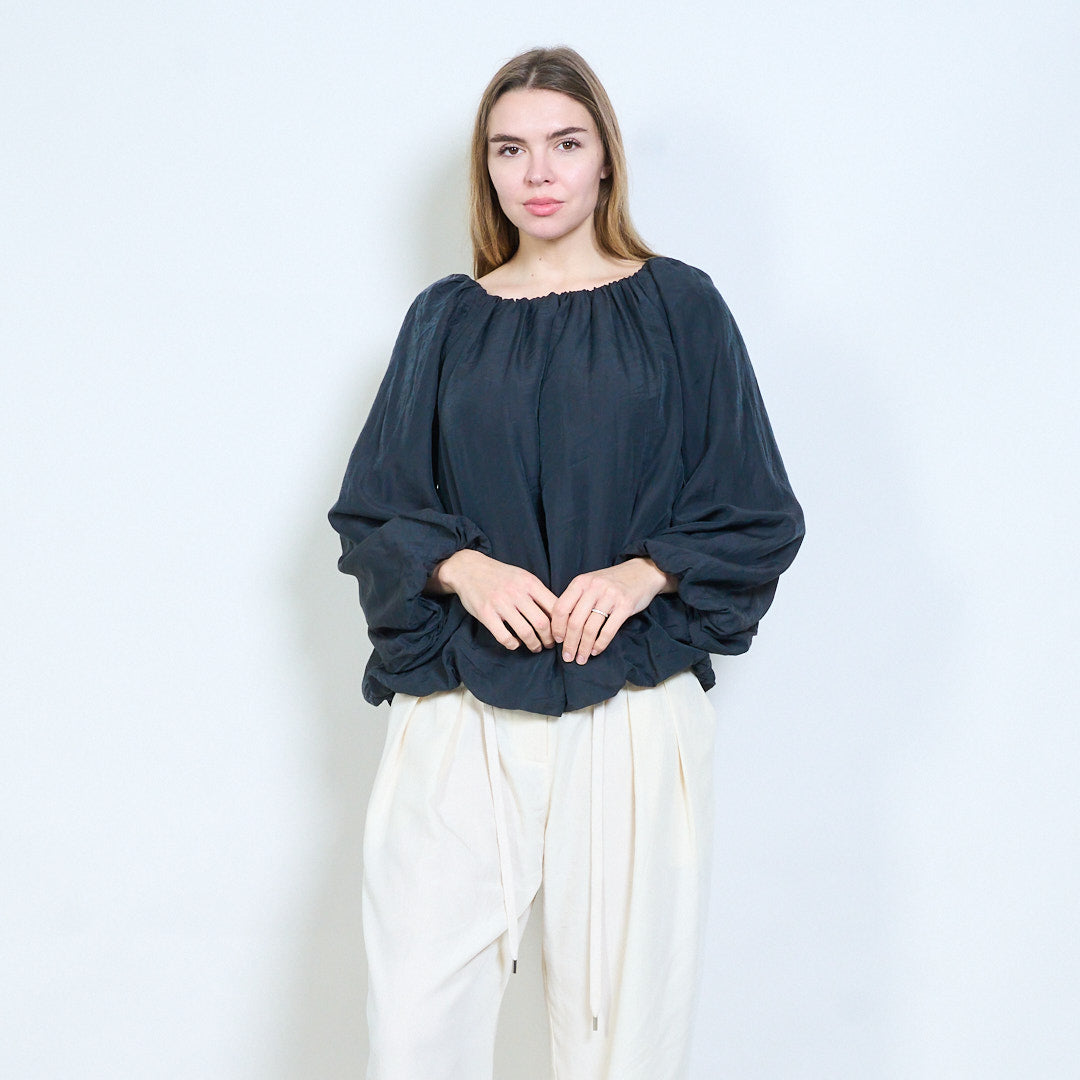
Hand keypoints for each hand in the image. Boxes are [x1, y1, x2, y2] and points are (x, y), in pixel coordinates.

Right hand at [426, 549, 557, 652]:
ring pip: (525, 632)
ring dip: (534, 644)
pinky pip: (504, 637)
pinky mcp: (486, 614)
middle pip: (542, 623)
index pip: (554, 606)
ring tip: (536, 647)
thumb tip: (558, 612)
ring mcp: (500, 603)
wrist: (469, 569)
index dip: (561, 623)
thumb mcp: (523, 576)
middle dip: (549, 638)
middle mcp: (517, 592)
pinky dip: (513, 644)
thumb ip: (538, 592)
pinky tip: (515, 643)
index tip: (561, 632)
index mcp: (530, 582)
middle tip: (550, 644)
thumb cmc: (500, 575)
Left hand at [550, 557, 676, 664]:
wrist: (641, 572)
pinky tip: (595, 651)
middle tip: (567, 657)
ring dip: (584, 648)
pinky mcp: (625, 605)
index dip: (557, 627)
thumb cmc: (612, 582)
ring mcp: (610, 596)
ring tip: (581, 658)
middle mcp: (594, 587)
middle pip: (575, 621)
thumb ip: (576, 599)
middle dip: (569, 643)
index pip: (561, 608)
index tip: (557, 640)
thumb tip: (560, 626)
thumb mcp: (590, 583)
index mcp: (581, 582)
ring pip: (590, 629)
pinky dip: (600, 644)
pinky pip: (608, 630)